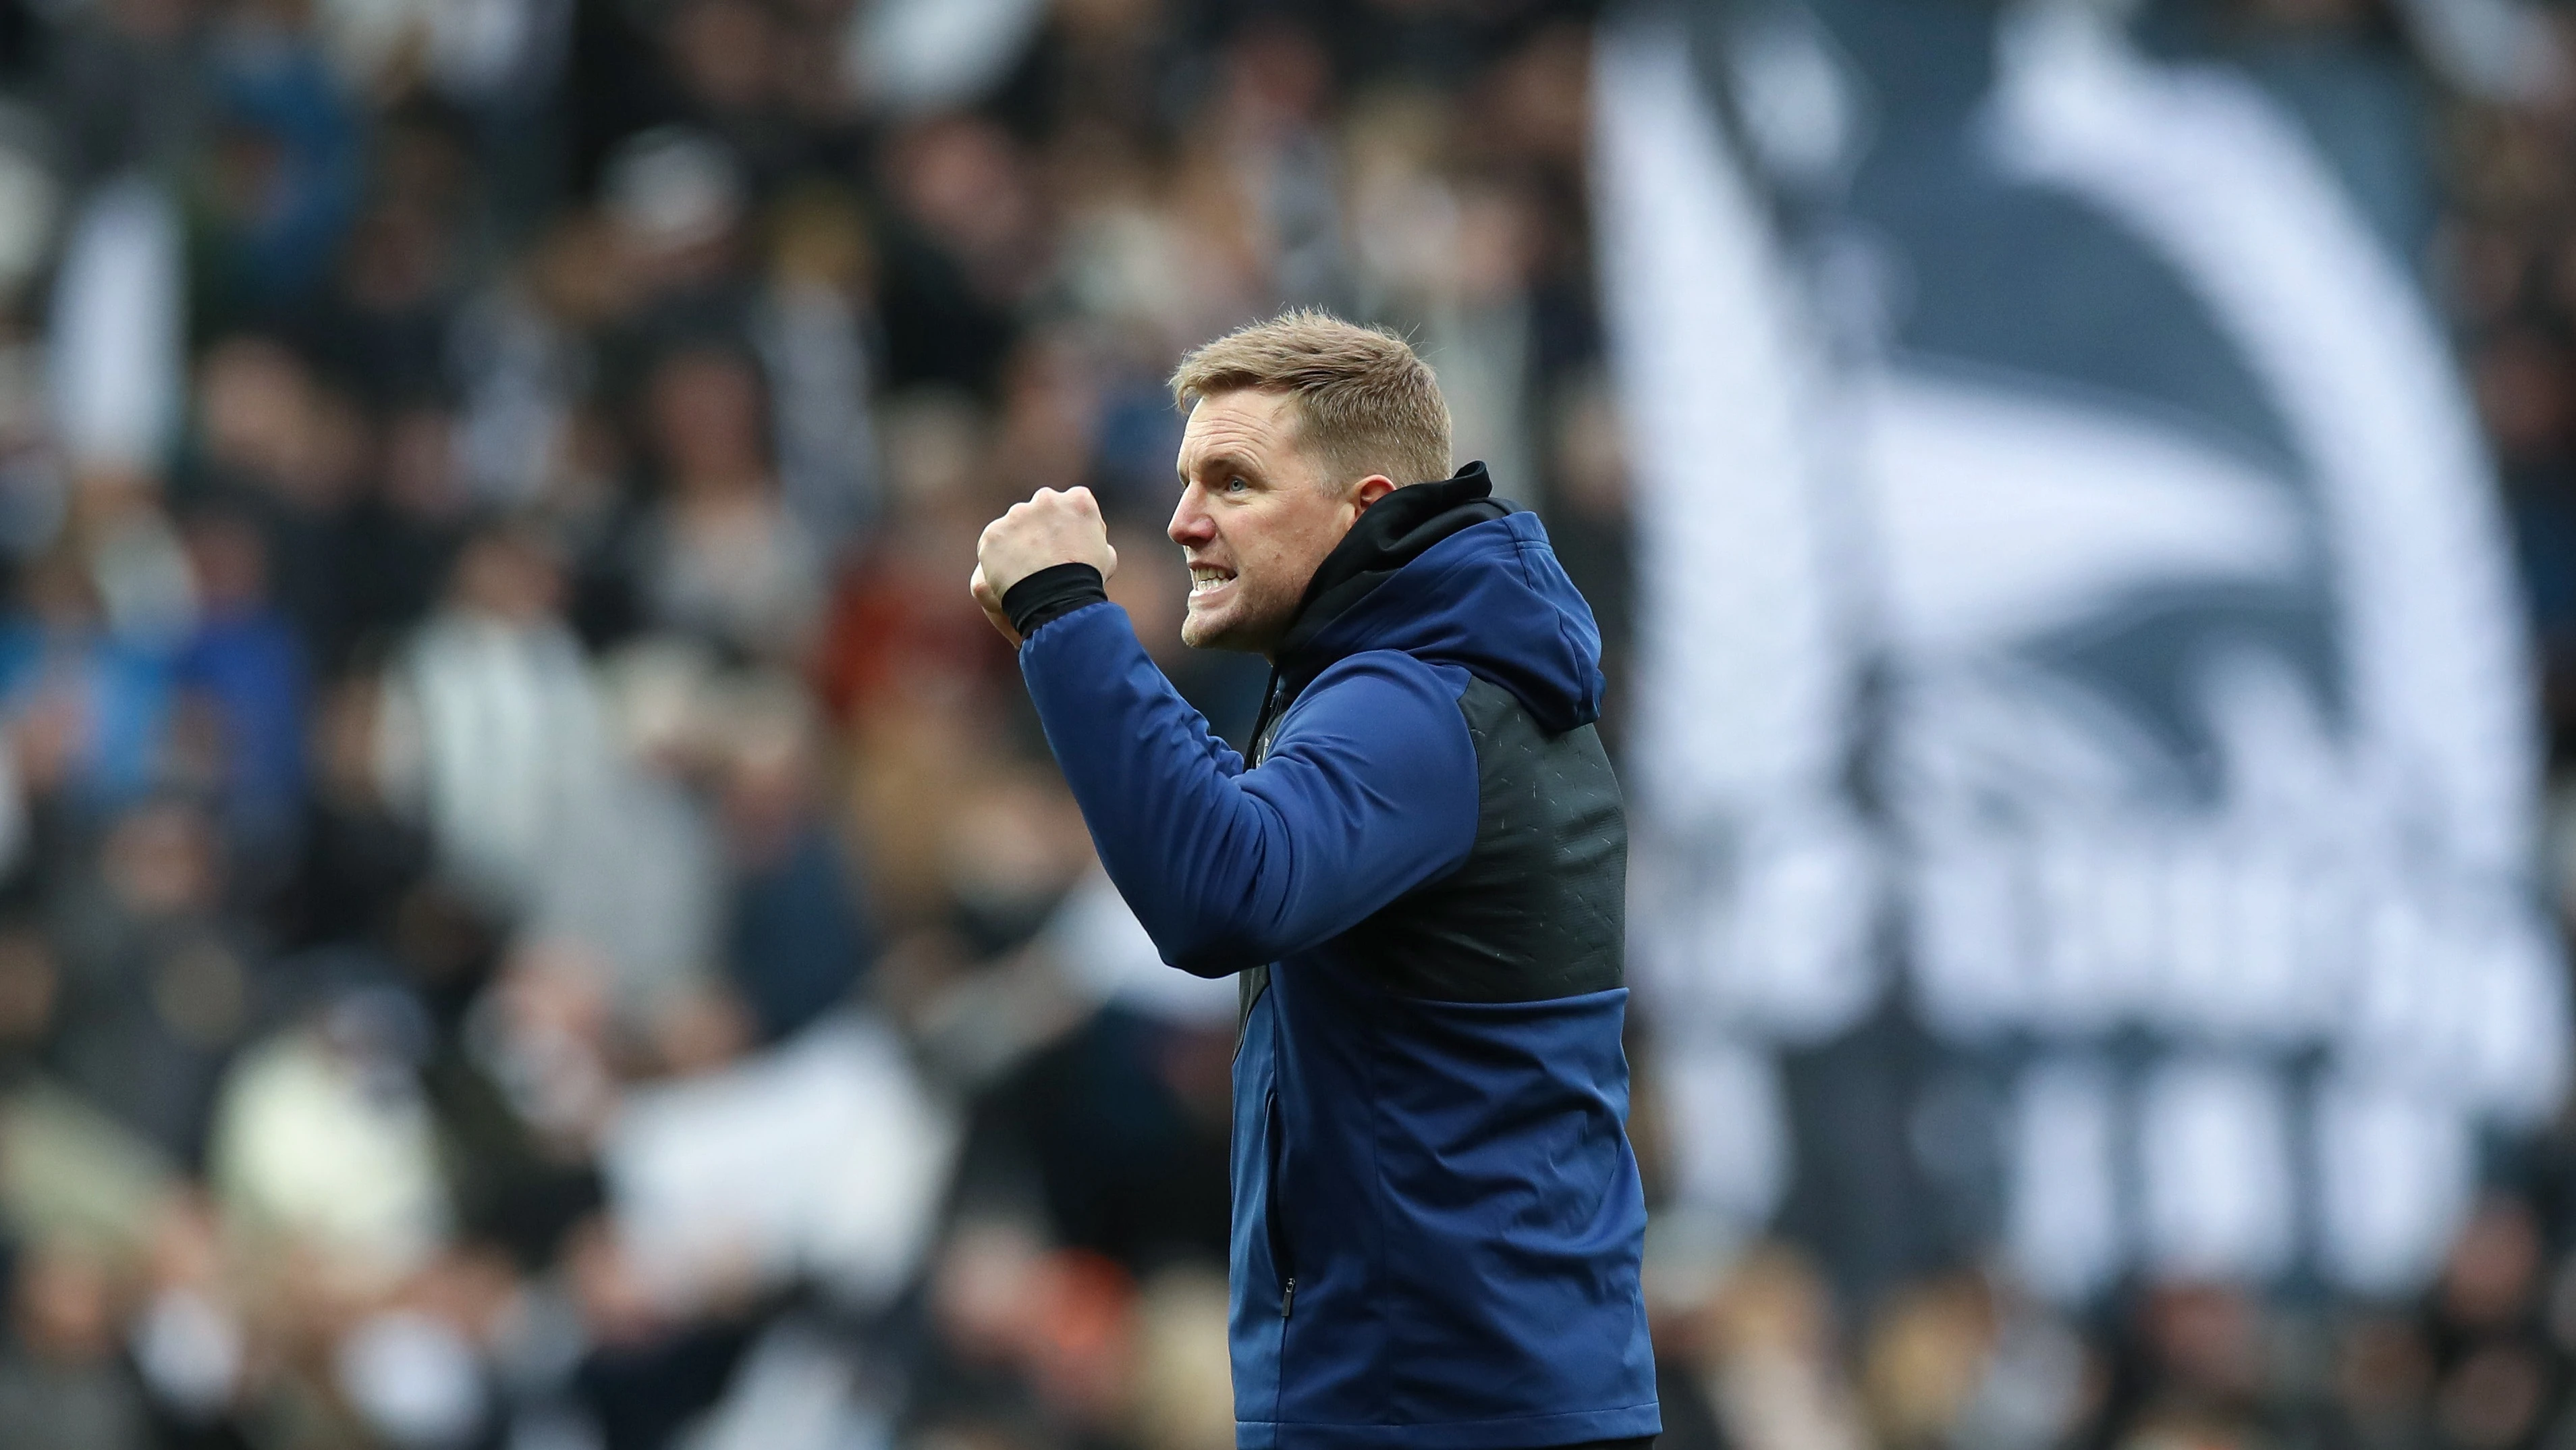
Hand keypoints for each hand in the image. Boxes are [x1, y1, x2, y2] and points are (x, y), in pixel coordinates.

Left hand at [971, 486, 1118, 644]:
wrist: (1059, 599)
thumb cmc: (1087, 581)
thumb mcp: (1106, 556)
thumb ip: (1093, 537)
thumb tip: (1088, 539)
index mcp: (1078, 500)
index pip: (1071, 503)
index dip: (1066, 525)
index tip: (1065, 543)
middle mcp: (1047, 499)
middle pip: (1039, 511)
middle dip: (1039, 529)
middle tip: (1044, 558)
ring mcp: (1017, 514)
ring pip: (1014, 526)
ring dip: (1017, 542)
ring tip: (1025, 573)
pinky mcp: (994, 533)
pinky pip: (993, 545)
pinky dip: (997, 560)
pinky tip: (1009, 578)